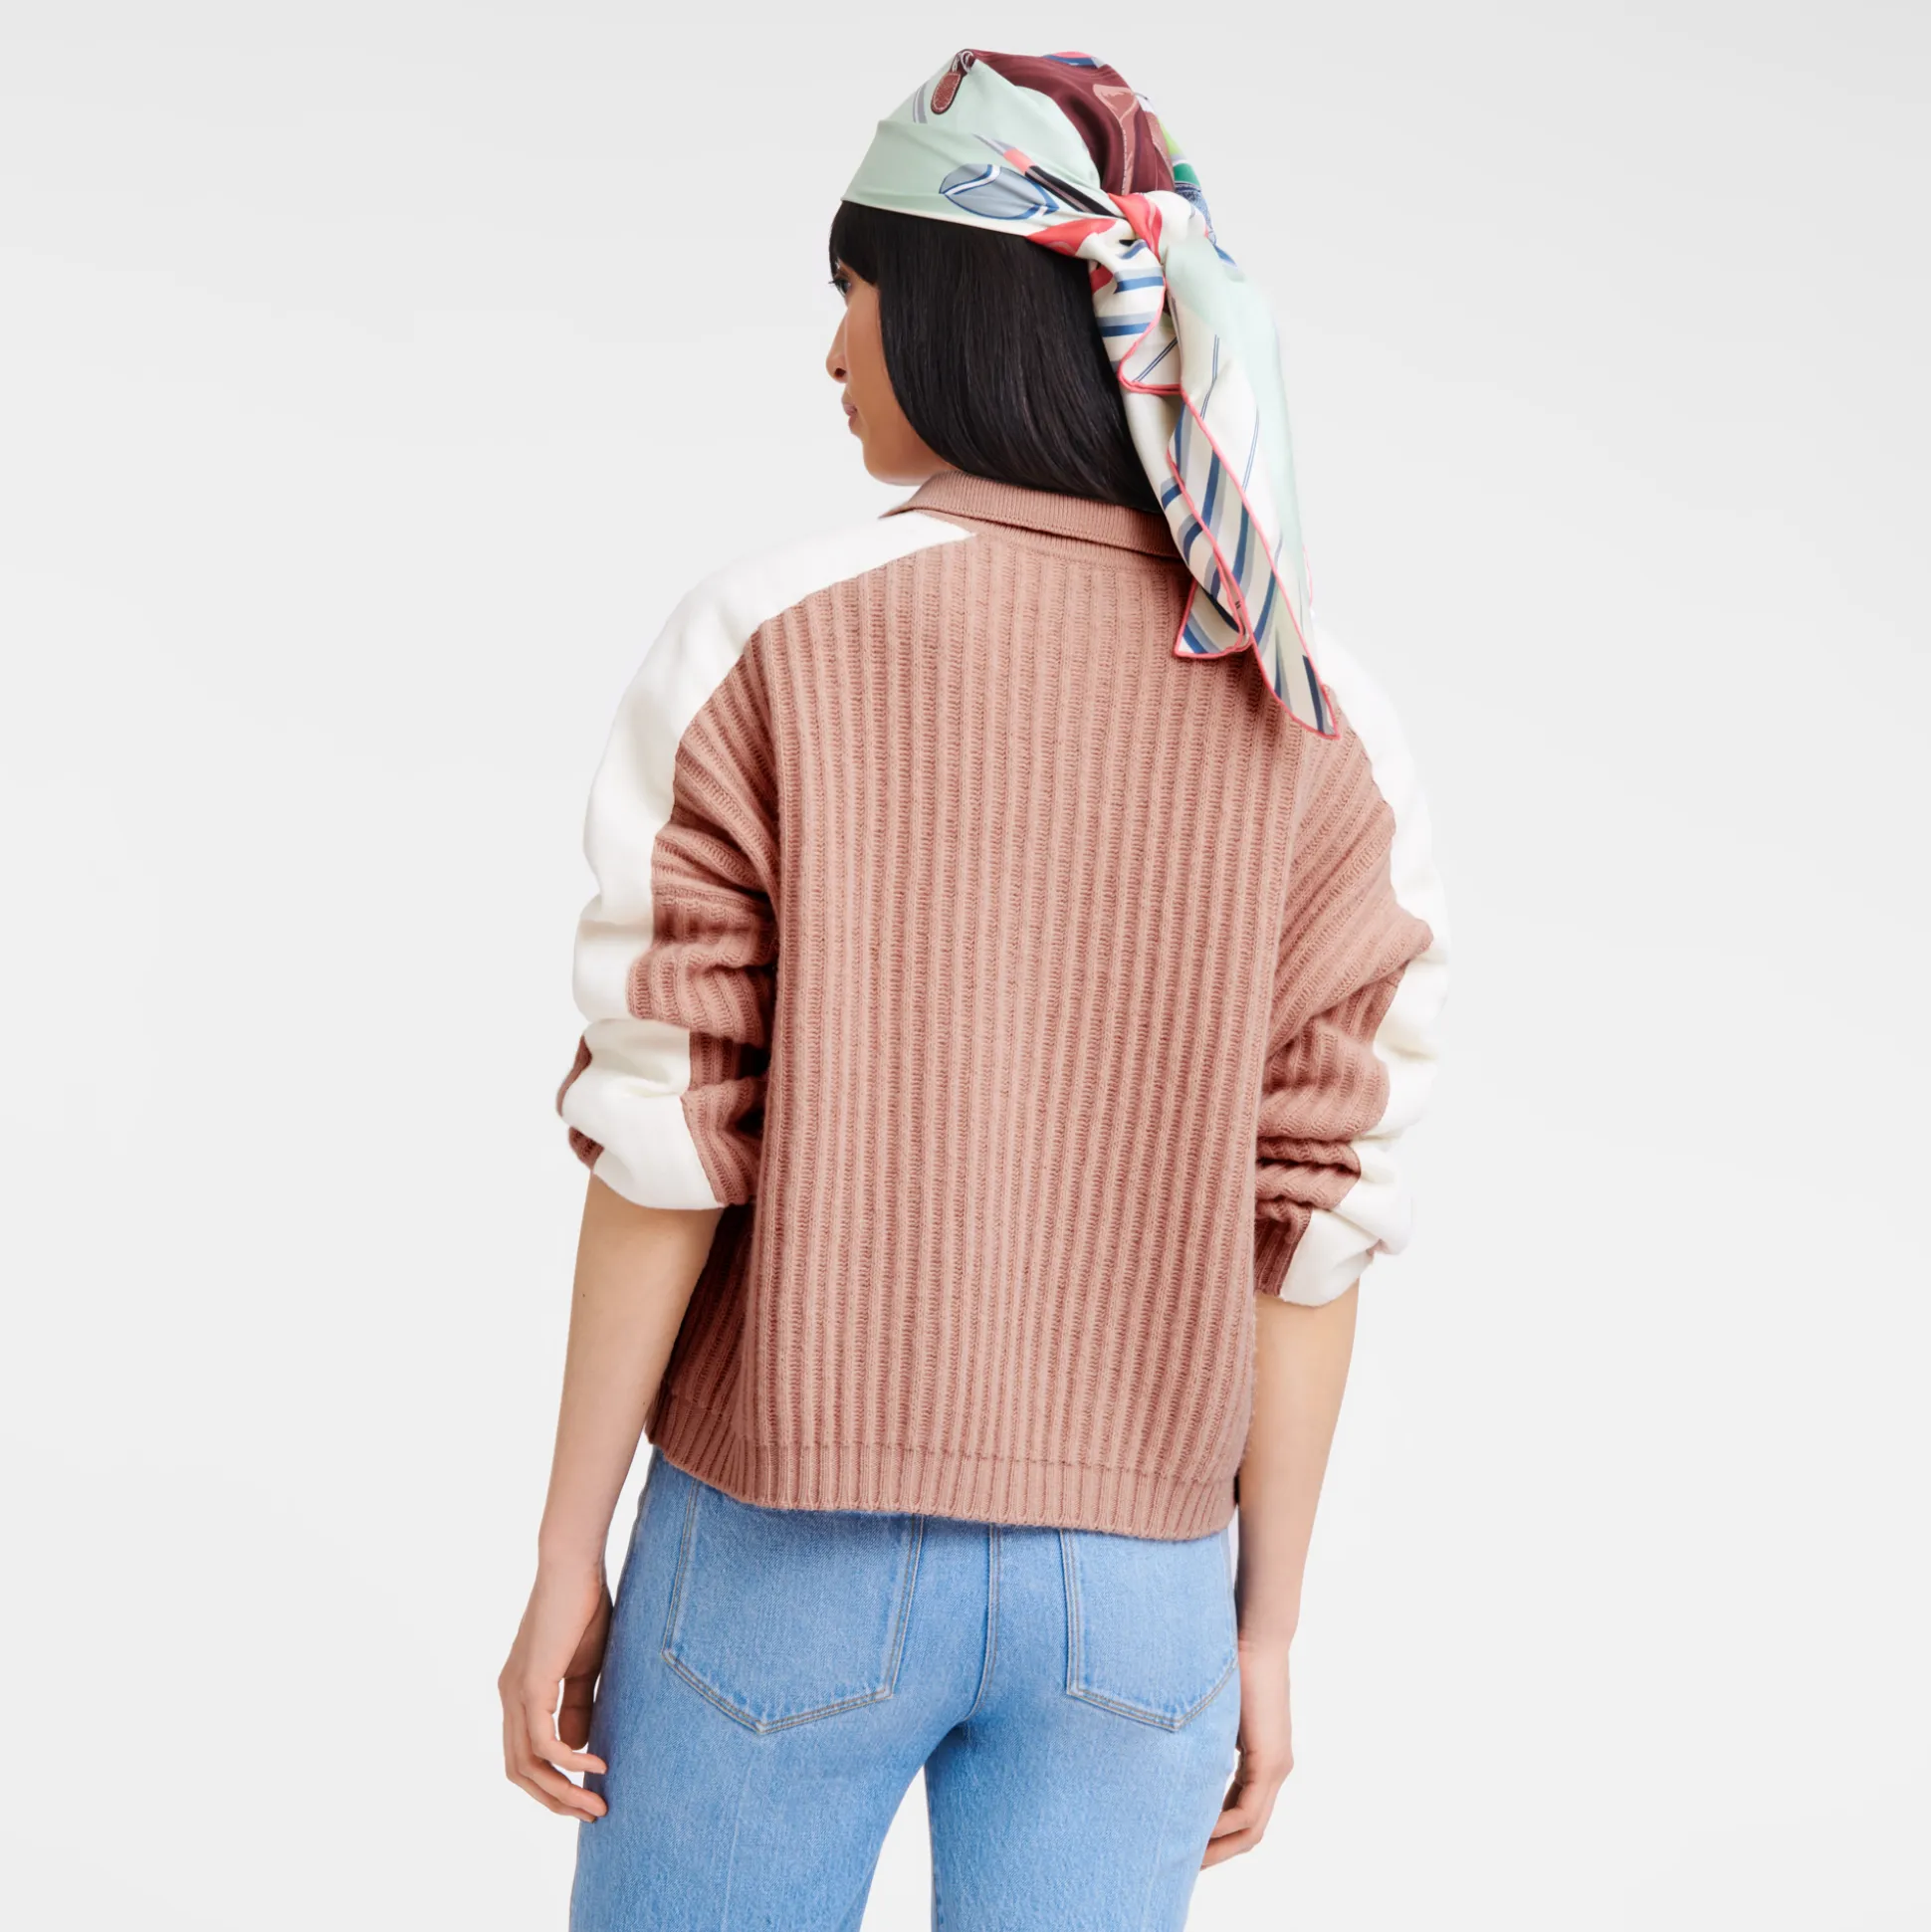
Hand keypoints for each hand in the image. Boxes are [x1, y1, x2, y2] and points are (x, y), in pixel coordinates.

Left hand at [499, 1561, 612, 1818]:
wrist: (573, 1565)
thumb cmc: (583, 1606)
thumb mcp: (585, 1667)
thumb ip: (577, 1706)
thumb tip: (576, 1750)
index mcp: (519, 1692)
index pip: (524, 1757)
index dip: (553, 1783)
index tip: (588, 1795)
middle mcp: (509, 1697)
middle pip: (520, 1772)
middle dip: (556, 1799)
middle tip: (594, 1814)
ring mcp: (516, 1692)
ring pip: (528, 1765)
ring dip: (562, 1791)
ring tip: (597, 1803)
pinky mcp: (531, 1685)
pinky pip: (544, 1743)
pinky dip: (570, 1762)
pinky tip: (598, 1765)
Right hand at [1203, 1635, 1292, 1864]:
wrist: (1255, 1634)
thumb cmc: (1229, 1661)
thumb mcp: (1213, 1715)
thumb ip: (1204, 1741)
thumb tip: (1175, 1757)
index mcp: (1262, 1759)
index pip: (1242, 1814)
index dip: (1216, 1835)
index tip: (1185, 1844)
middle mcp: (1275, 1769)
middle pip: (1249, 1831)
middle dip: (1216, 1853)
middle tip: (1183, 1866)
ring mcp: (1276, 1766)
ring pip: (1251, 1827)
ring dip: (1219, 1847)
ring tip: (1186, 1859)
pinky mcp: (1270, 1759)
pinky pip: (1247, 1811)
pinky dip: (1222, 1826)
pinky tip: (1196, 1829)